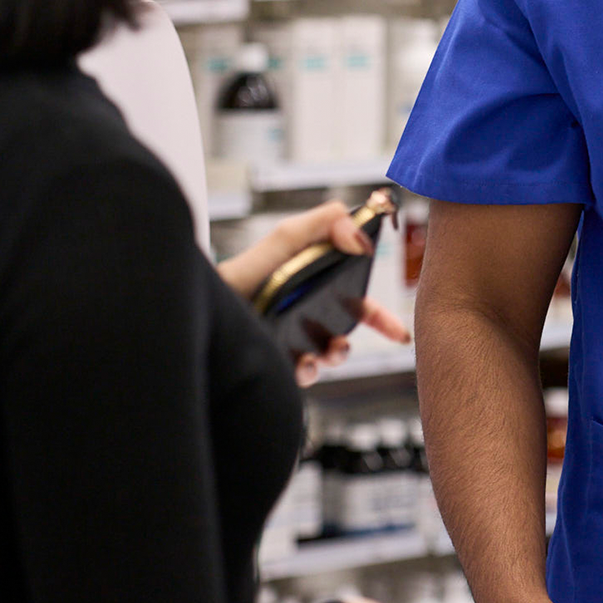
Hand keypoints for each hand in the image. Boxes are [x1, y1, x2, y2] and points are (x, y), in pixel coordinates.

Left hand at [216, 194, 412, 384]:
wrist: (204, 303)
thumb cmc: (242, 271)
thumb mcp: (284, 239)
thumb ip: (322, 225)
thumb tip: (359, 234)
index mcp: (315, 284)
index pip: (357, 303)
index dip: (379, 317)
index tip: (398, 333)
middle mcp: (306, 314)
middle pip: (343, 335)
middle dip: (347, 344)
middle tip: (339, 346)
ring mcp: (292, 340)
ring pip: (325, 359)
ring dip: (329, 359)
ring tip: (318, 355)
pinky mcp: (277, 362)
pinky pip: (301, 377)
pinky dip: (306, 373)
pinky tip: (299, 365)